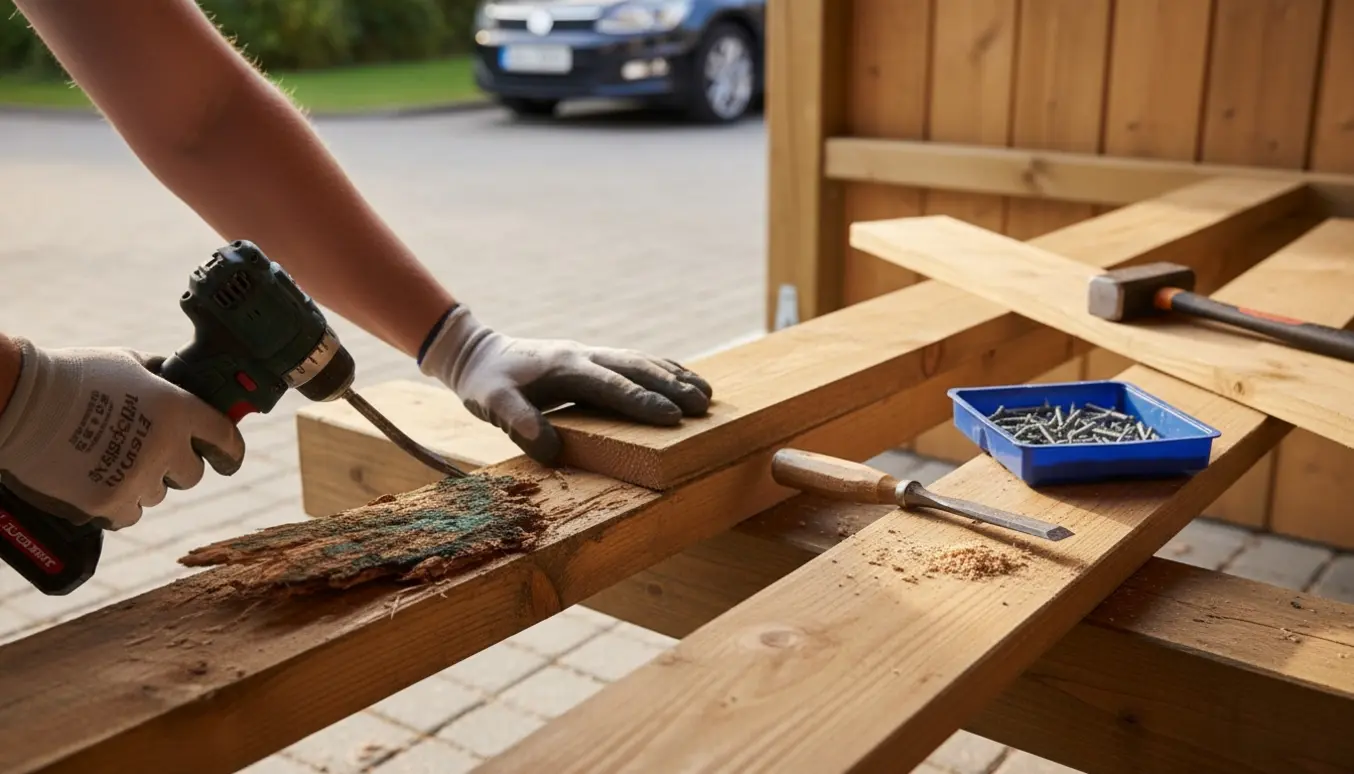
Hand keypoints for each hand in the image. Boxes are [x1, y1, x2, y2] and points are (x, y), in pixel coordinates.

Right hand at [0, 338, 244, 529]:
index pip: (225, 438)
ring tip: (109, 461)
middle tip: (147, 454)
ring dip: (141, 483)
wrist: (20, 401)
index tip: (227, 458)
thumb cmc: (72, 375)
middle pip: (191, 474)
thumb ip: (160, 375)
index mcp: (178, 410)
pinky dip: (117, 505)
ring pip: (157, 494)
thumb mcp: (126, 361)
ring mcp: (138, 478)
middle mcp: (167, 447)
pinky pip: (128, 514)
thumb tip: (178, 376)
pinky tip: (99, 485)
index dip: (229, 450)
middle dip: (174, 466)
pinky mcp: (108, 503)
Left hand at [419, 306, 712, 462]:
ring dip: (675, 376)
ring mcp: (591, 353)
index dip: (643, 401)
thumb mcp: (492, 404)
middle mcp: (584, 356)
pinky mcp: (592, 359)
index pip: (612, 386)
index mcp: (566, 368)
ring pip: (641, 361)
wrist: (479, 353)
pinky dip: (662, 369)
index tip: (674, 416)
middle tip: (704, 405)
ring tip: (707, 394)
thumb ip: (520, 423)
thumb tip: (552, 450)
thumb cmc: (487, 383)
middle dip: (672, 386)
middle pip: (637, 368)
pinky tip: (682, 379)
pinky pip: (634, 362)